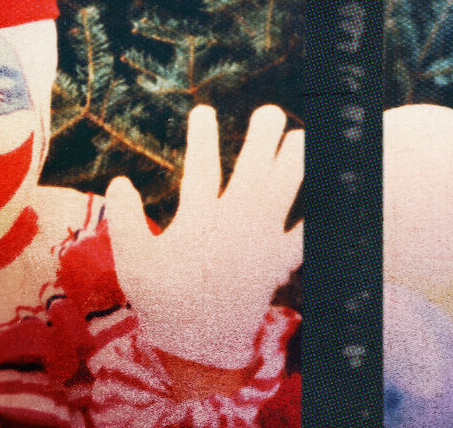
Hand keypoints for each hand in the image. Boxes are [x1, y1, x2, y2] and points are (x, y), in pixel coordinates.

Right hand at [105, 105, 302, 368]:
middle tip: (272, 112)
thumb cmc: (162, 299)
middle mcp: (233, 226)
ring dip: (294, 166)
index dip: (202, 138)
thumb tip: (118, 180)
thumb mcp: (132, 261)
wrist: (198, 343)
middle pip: (252, 174)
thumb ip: (124, 220)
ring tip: (304, 137)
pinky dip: (318, 218)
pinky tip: (333, 198)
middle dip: (262, 141)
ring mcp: (259, 243)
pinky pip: (304, 237)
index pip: (200, 170)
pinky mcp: (278, 262)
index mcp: (198, 223)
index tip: (203, 110)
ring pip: (282, 196)